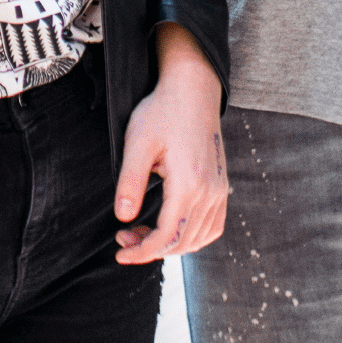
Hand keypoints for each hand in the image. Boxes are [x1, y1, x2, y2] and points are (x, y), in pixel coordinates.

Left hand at [114, 25, 227, 263]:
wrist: (193, 90)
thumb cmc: (162, 112)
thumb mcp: (137, 143)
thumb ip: (130, 182)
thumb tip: (123, 218)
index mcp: (189, 184)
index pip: (167, 236)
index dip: (142, 252)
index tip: (120, 252)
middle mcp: (210, 191)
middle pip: (183, 242)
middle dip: (151, 249)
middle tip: (123, 239)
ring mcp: (219, 189)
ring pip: (199, 238)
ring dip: (171, 245)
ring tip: (142, 233)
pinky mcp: (221, 185)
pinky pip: (213, 225)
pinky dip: (192, 236)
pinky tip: (171, 228)